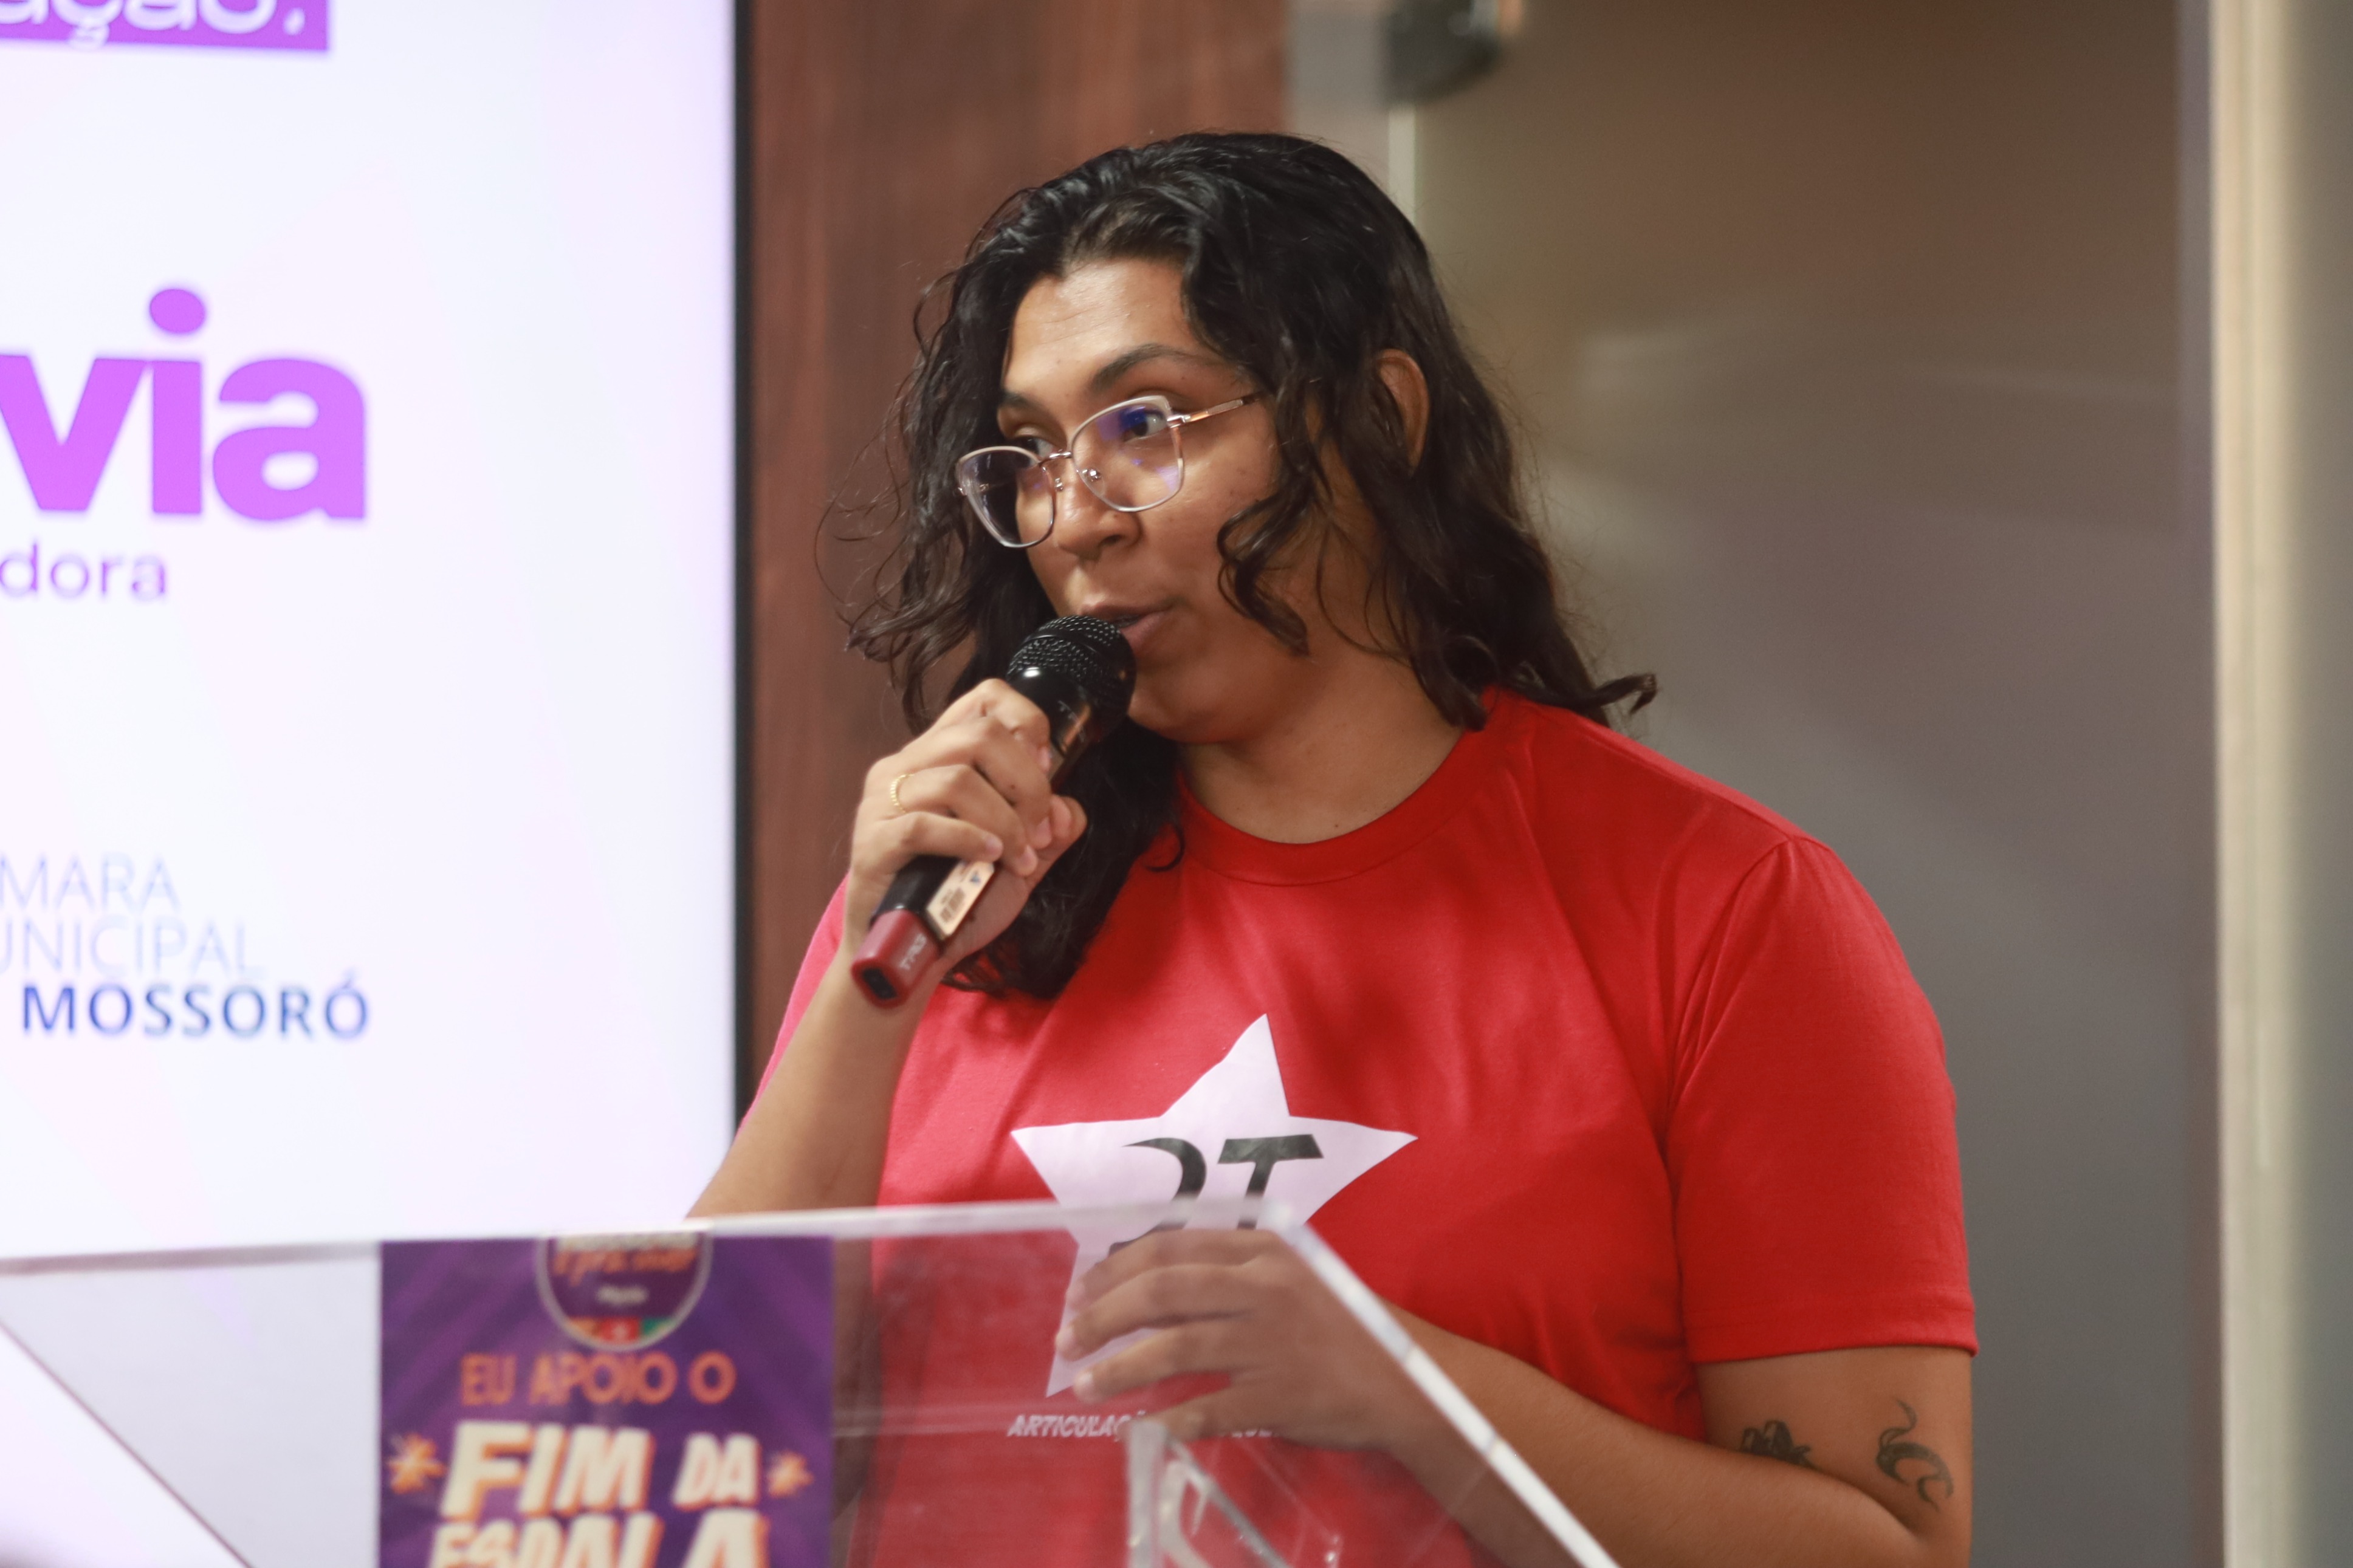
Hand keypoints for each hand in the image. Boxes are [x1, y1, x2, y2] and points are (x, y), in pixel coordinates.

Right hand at [840, 679, 1089, 970]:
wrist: (909, 953)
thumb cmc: (957, 898)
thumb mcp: (1018, 857)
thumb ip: (1049, 828)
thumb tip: (1065, 810)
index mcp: (938, 756)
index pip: (984, 698)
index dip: (1027, 722)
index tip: (1046, 770)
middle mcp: (905, 766)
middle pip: (980, 735)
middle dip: (1027, 784)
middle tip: (1038, 830)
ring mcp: (883, 802)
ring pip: (957, 780)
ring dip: (1004, 822)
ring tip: (1018, 858)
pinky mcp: (873, 843)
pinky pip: (925, 826)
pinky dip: (969, 841)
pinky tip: (990, 860)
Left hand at [1056, 1230, 1437, 1452]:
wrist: (1407, 1380)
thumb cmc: (1341, 1326)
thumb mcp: (1290, 1277)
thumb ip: (1229, 1274)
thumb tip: (1146, 1286)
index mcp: (1263, 1250)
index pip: (1169, 1247)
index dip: (1113, 1269)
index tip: (1077, 1291)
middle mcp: (1264, 1289)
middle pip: (1162, 1292)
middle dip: (1102, 1315)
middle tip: (1066, 1340)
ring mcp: (1271, 1343)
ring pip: (1176, 1348)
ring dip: (1120, 1368)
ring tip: (1086, 1385)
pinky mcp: (1279, 1396)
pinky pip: (1208, 1407)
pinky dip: (1168, 1419)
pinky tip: (1139, 1429)